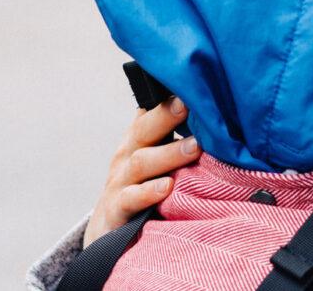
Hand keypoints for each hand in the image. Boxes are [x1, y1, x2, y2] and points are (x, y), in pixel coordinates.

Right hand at [84, 97, 201, 247]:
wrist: (107, 226)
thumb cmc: (141, 184)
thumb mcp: (152, 156)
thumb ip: (171, 134)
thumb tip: (205, 107)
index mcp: (138, 139)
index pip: (150, 111)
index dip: (167, 99)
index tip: (188, 86)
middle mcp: (127, 155)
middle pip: (144, 131)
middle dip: (166, 116)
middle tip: (190, 104)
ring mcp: (120, 182)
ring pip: (142, 163)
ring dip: (169, 154)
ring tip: (193, 147)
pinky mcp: (118, 209)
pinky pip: (132, 199)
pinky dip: (149, 192)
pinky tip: (167, 187)